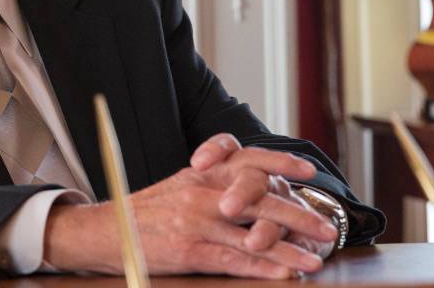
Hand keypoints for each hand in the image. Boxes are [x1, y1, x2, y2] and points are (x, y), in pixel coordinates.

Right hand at [43, 135, 336, 278]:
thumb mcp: (179, 184)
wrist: (108, 231)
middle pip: (259, 199)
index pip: (247, 159)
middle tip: (325, 227)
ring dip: (289, 249)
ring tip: (315, 259)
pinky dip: (263, 269)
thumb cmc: (146, 210)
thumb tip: (250, 185)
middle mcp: (202, 192)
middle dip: (298, 213)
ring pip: (253, 234)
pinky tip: (284, 275)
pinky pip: (234, 261)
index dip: (280, 162)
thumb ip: (212, 180)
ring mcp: (196, 221)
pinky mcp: (189, 250)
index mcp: (201, 173)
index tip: (307, 169)